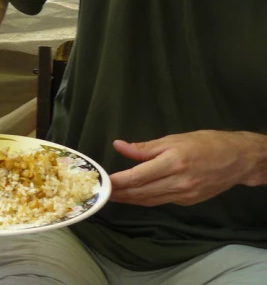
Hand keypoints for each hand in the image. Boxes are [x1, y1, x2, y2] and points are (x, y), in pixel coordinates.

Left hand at [109, 130, 255, 206]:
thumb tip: (119, 145)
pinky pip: (162, 201)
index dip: (119, 180)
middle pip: (142, 192)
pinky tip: (134, 196)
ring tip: (113, 196)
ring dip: (130, 199)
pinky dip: (146, 199)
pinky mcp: (189, 201)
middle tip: (102, 191)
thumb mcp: (173, 139)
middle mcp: (179, 182)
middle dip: (120, 193)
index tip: (104, 181)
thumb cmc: (205, 143)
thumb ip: (145, 147)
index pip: (139, 176)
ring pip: (150, 200)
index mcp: (174, 162)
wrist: (238, 159)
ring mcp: (185, 194)